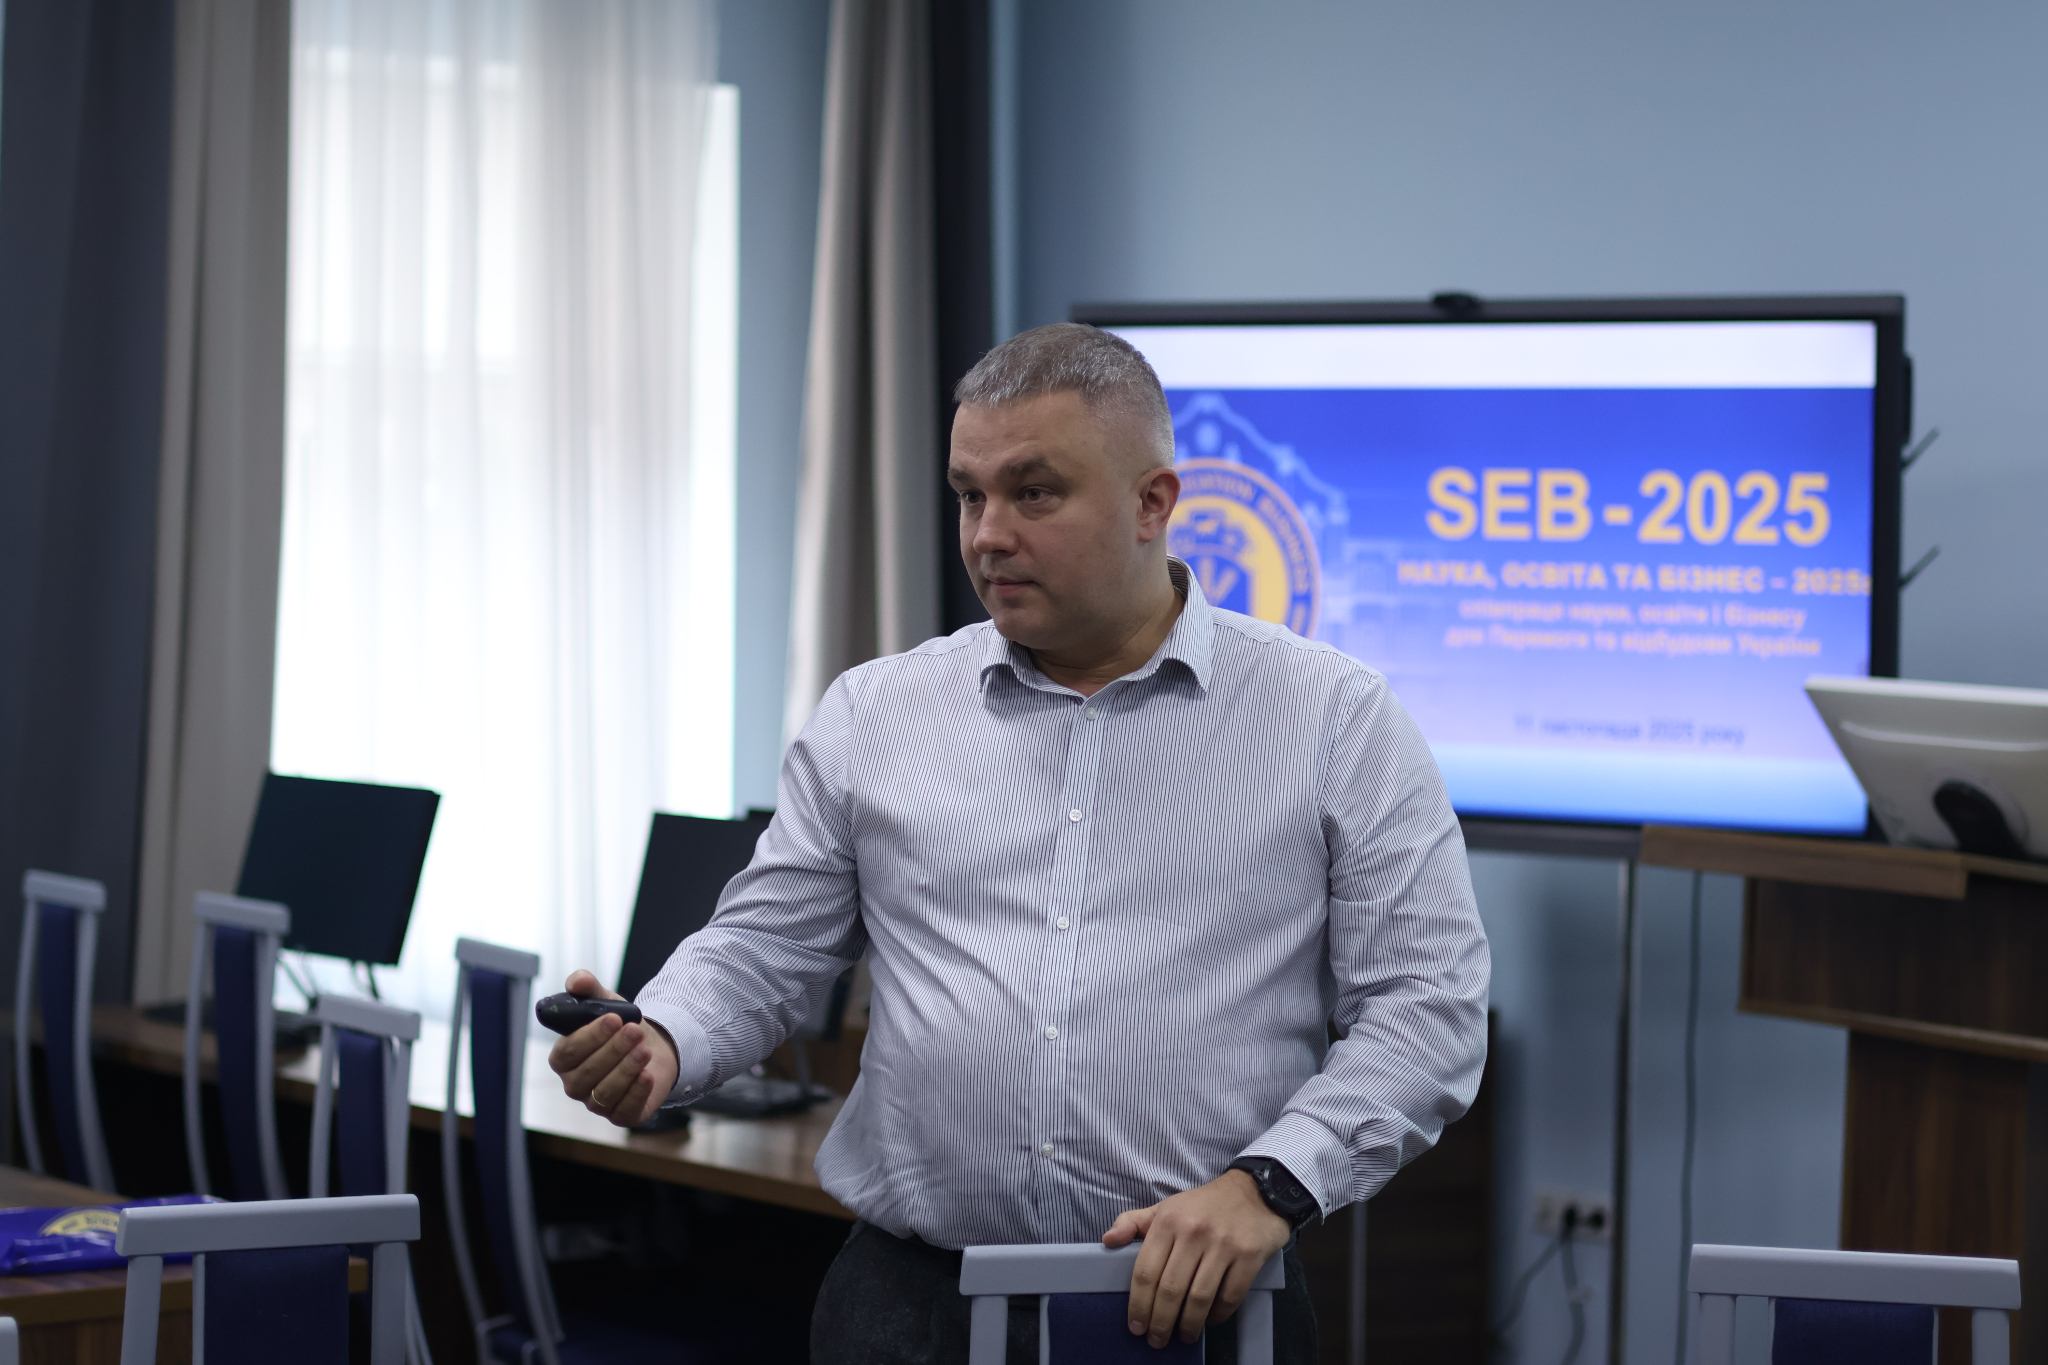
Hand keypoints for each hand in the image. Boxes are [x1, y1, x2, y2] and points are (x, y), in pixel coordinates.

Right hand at [547, 970, 677, 1127]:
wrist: (652, 1044)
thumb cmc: (621, 1025)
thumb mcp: (606, 1001)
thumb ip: (588, 988)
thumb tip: (577, 981)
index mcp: (564, 1058)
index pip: (567, 1053)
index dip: (589, 1037)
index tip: (613, 1019)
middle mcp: (575, 1084)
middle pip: (587, 1073)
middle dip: (613, 1050)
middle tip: (634, 1031)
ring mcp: (596, 1103)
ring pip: (604, 1092)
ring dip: (626, 1069)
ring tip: (644, 1049)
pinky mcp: (621, 1115)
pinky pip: (623, 1111)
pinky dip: (636, 1093)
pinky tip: (648, 1075)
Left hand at [1101, 1170, 1291, 1347]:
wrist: (1255, 1191)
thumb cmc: (1204, 1205)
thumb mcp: (1166, 1206)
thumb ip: (1134, 1223)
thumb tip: (1107, 1240)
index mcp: (1168, 1220)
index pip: (1146, 1271)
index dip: (1138, 1304)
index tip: (1136, 1326)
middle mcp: (1194, 1232)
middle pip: (1171, 1290)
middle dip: (1160, 1322)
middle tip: (1156, 1340)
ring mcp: (1223, 1245)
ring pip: (1199, 1298)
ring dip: (1189, 1325)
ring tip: (1183, 1336)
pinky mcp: (1249, 1256)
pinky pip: (1230, 1296)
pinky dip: (1218, 1315)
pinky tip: (1211, 1319)